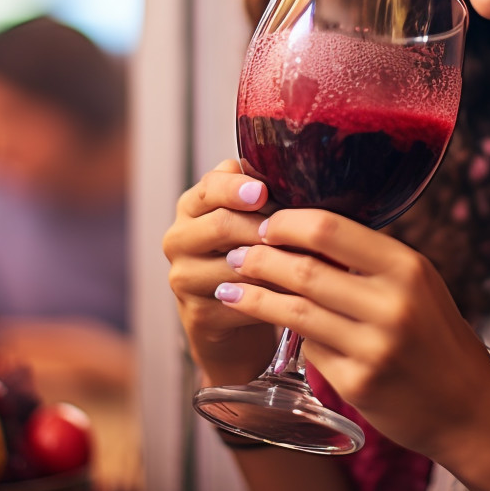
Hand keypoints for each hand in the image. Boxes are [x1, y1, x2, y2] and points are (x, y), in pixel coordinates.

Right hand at [162, 160, 277, 384]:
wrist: (233, 320)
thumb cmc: (248, 256)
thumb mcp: (251, 219)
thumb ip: (258, 193)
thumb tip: (288, 170)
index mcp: (191, 207)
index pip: (209, 188)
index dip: (235, 188)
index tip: (262, 192)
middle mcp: (178, 239)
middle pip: (221, 225)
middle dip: (264, 228)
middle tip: (299, 232)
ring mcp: (183, 278)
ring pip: (233, 266)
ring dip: (275, 265)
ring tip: (310, 262)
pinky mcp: (197, 314)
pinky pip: (241, 301)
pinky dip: (273, 298)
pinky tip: (298, 294)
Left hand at [216, 208, 489, 460]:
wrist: (469, 407)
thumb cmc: (436, 336)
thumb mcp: (417, 284)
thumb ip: (368, 260)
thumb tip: (303, 231)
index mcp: (407, 267)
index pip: (329, 228)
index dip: (286, 223)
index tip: (263, 222)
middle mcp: (391, 304)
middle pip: (303, 268)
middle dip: (260, 257)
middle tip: (237, 253)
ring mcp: (373, 347)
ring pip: (294, 310)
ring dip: (254, 295)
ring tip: (231, 285)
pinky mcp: (358, 384)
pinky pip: (308, 349)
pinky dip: (285, 332)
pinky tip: (267, 321)